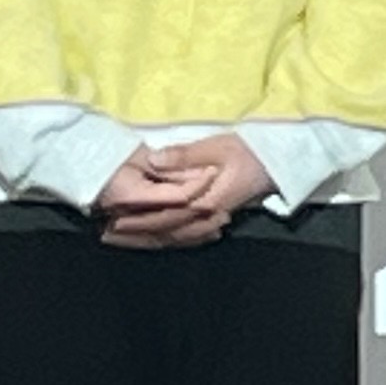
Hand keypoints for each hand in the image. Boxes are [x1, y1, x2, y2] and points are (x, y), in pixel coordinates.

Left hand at [102, 132, 275, 249]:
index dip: (139, 218)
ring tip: (122, 237)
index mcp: (206, 202)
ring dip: (147, 238)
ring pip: (175, 236)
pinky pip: (187, 235)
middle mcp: (207, 217)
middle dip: (136, 233)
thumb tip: (154, 160)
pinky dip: (167, 238)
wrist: (278, 163)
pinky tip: (155, 238)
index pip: (165, 215)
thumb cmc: (250, 152)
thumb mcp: (219, 147)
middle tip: (107, 234)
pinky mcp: (214, 217)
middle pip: (166, 230)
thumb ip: (186, 156)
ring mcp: (212, 220)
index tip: (114, 218)